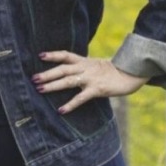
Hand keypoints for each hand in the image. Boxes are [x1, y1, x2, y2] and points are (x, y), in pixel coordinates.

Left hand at [32, 51, 147, 113]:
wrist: (131, 73)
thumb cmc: (113, 71)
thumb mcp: (96, 65)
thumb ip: (84, 67)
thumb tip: (71, 71)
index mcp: (85, 61)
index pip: (66, 55)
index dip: (53, 55)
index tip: (40, 55)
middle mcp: (85, 68)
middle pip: (62, 68)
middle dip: (47, 73)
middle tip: (33, 78)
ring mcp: (91, 78)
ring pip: (68, 81)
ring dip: (53, 85)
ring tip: (40, 89)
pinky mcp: (97, 89)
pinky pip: (81, 97)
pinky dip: (70, 104)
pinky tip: (61, 110)